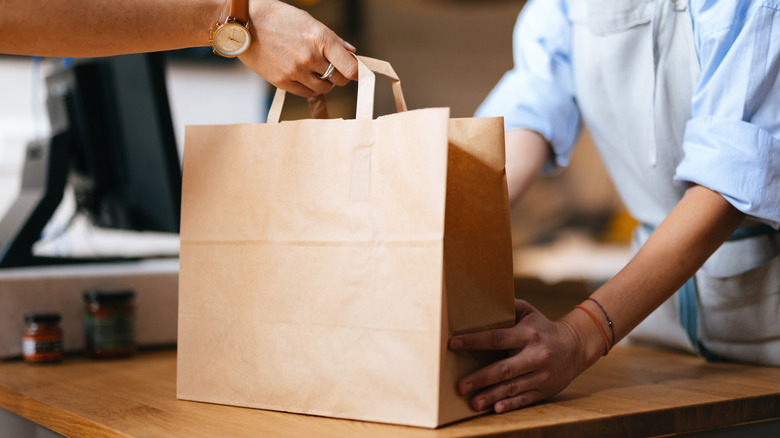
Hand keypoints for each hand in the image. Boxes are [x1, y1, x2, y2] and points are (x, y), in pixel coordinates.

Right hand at [240, 0, 357, 96]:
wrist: (244, 24)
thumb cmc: (278, 18)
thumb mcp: (308, 22)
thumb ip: (332, 39)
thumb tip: (351, 52)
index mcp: (321, 38)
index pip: (350, 67)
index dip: (357, 72)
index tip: (356, 72)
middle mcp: (310, 57)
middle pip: (339, 80)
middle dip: (339, 76)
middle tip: (332, 69)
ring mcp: (296, 71)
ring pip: (324, 88)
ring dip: (324, 82)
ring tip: (315, 71)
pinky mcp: (282, 82)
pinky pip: (306, 93)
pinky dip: (310, 88)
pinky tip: (304, 77)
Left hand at [449, 299, 592, 412]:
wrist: (576, 346)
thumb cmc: (542, 327)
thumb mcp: (528, 312)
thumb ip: (508, 306)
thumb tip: (481, 301)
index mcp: (528, 335)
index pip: (497, 338)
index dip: (474, 341)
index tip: (453, 344)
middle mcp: (536, 355)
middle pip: (504, 368)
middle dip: (481, 378)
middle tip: (460, 386)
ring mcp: (541, 375)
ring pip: (513, 387)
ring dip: (492, 396)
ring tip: (473, 402)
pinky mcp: (545, 390)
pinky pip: (525, 399)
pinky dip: (511, 404)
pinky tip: (496, 408)